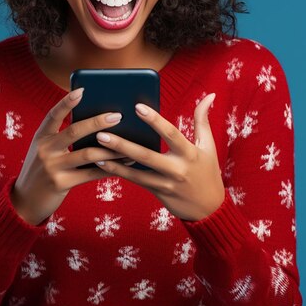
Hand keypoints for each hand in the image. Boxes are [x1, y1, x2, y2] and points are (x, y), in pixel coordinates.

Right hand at [10, 89, 127, 225]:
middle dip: (97, 122)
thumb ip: (62, 138)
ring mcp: (52, 167)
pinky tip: (123, 164)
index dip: (67, 102)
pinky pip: (91, 174)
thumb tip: (96, 125)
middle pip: (74, 131)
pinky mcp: (61, 184)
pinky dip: (109, 168)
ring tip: (129, 143)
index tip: (82, 90)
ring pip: (87, 154)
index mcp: (41, 137)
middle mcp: (45, 149)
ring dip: (111, 148)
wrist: (25, 201)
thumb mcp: (45, 150)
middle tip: (117, 116)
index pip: (53, 114)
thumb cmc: (41, 170)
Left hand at [94, 93, 224, 220]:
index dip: (154, 120)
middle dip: (123, 144)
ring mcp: (165, 183)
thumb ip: (202, 120)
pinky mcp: (157, 192)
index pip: (170, 133)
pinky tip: (102, 163)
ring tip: (95, 150)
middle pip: (146, 155)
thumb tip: (210, 95)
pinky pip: (135, 180)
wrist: (209, 210)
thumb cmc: (207, 171)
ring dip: (114, 161)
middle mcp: (176, 169)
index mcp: (189, 153)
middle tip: (101, 132)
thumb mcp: (208, 146)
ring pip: (136, 172)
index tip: (137, 107)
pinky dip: (119, 171)